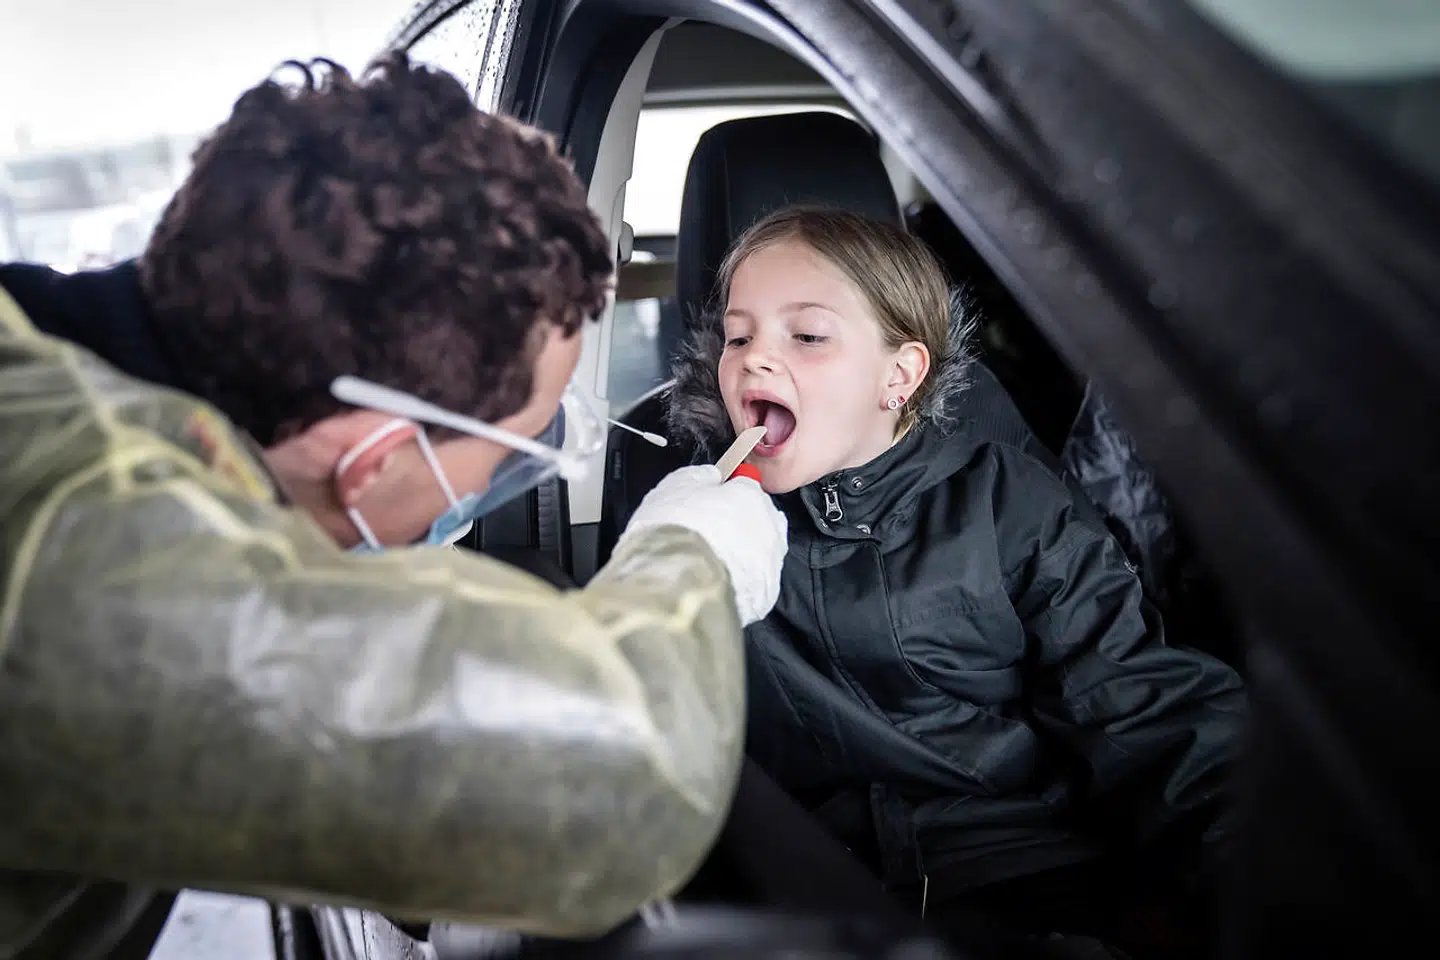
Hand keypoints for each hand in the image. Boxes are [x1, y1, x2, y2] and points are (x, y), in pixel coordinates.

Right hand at [620, 464, 787, 624]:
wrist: (676, 584)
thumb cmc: (674, 530)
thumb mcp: (675, 485)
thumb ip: (699, 476)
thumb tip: (712, 476)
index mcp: (751, 496)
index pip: (746, 486)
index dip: (726, 495)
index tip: (711, 502)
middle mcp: (769, 527)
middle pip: (757, 520)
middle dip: (737, 524)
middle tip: (707, 534)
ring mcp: (770, 564)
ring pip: (758, 553)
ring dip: (740, 555)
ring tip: (708, 563)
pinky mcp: (764, 596)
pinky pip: (753, 584)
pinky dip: (738, 583)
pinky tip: (715, 583)